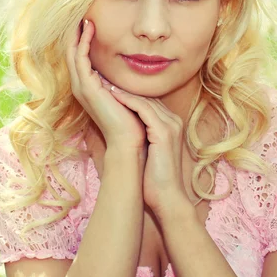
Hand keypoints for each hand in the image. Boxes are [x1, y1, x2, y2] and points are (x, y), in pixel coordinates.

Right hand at [66, 19, 147, 160]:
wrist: (128, 141)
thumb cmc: (131, 120)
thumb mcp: (124, 94)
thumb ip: (121, 81)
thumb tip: (130, 66)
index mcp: (89, 87)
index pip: (80, 57)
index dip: (82, 39)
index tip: (90, 21)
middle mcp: (81, 86)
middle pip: (72, 52)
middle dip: (75, 32)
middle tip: (81, 12)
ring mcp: (81, 86)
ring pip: (72, 52)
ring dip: (77, 33)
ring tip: (82, 15)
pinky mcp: (86, 87)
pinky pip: (80, 58)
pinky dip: (83, 42)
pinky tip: (89, 28)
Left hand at [101, 80, 189, 218]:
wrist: (167, 197)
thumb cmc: (153, 178)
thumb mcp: (147, 150)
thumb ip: (140, 135)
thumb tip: (120, 128)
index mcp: (169, 124)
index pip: (147, 102)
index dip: (127, 94)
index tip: (108, 86)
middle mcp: (173, 121)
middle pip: (146, 97)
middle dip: (124, 88)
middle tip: (103, 78)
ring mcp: (171, 125)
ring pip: (144, 100)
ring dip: (123, 91)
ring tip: (103, 83)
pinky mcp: (164, 132)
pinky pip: (144, 109)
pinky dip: (127, 101)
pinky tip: (112, 94)